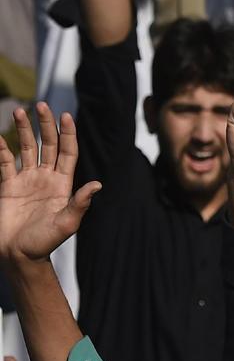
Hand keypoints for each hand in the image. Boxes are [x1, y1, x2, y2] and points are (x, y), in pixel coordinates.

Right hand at [0, 105, 93, 266]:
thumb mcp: (67, 223)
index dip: (68, 134)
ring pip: (26, 148)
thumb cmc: (45, 242)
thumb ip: (80, 203)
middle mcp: (46, 177)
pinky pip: (4, 163)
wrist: (19, 255)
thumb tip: (98, 184)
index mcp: (63, 183)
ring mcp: (27, 180)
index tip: (65, 115)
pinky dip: (1, 149)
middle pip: (48, 144)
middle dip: (46, 125)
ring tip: (20, 110)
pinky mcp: (8, 186)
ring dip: (24, 130)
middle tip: (42, 105)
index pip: (68, 151)